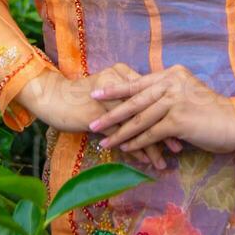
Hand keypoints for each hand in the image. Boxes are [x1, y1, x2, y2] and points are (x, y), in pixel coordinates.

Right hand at [20, 63, 181, 170]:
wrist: (52, 97)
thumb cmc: (81, 94)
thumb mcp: (107, 87)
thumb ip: (126, 91)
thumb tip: (151, 104)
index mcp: (122, 72)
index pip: (151, 94)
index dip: (168, 110)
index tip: (183, 125)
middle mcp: (118, 84)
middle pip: (148, 109)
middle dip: (165, 130)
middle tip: (180, 146)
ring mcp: (108, 101)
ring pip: (136, 125)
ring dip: (151, 145)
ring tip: (164, 161)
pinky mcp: (97, 116)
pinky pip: (120, 135)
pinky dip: (133, 149)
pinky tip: (143, 162)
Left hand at [88, 64, 234, 154]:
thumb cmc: (213, 112)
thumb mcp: (188, 95)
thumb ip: (169, 94)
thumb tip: (146, 102)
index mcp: (172, 74)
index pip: (138, 82)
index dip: (116, 89)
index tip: (97, 93)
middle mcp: (172, 82)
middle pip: (134, 99)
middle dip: (111, 112)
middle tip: (92, 121)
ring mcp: (175, 100)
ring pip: (140, 118)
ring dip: (119, 132)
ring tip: (103, 140)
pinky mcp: (179, 119)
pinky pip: (152, 132)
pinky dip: (137, 142)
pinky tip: (126, 149)